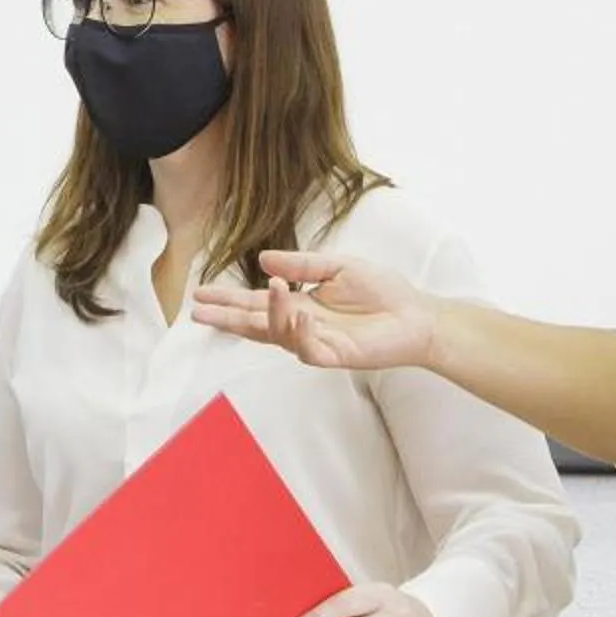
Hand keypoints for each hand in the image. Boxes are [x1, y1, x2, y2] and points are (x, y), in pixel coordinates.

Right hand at [191, 250, 442, 374]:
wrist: (416, 316)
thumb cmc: (381, 292)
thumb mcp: (337, 266)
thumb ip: (301, 265)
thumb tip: (262, 261)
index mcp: (298, 305)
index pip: (254, 302)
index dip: (227, 298)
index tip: (199, 292)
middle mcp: (300, 326)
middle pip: (255, 324)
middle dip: (227, 317)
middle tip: (199, 312)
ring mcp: (316, 343)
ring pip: (279, 335)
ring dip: (270, 315)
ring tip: (272, 291)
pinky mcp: (335, 356)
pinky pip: (309, 350)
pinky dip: (300, 333)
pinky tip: (300, 315)